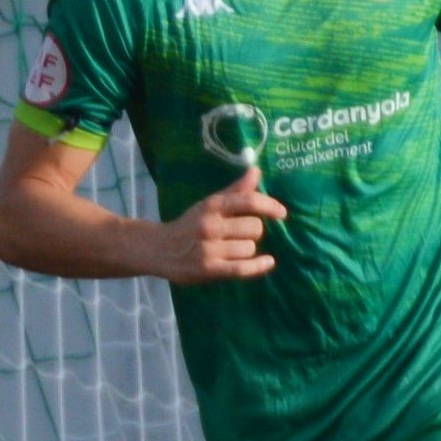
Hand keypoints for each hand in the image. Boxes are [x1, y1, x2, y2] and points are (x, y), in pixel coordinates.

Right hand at [156, 167, 281, 282]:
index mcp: (212, 206)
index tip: (282, 213)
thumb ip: (235, 190)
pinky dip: (258, 265)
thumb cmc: (190, 224)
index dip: (270, 206)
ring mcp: (209, 248)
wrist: (158, 249)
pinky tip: (268, 262)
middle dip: (253, 231)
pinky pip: (243, 268)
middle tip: (240, 234)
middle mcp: (210, 225)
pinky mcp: (209, 269)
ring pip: (250, 248)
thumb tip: (256, 171)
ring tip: (233, 250)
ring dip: (248, 250)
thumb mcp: (209, 204)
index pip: (248, 201)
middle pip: (254, 228)